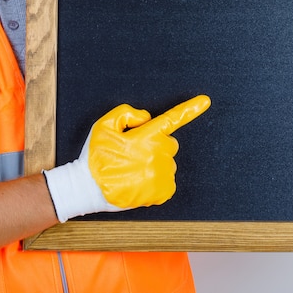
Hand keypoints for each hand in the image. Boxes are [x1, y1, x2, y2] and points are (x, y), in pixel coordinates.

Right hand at [43, 95, 210, 221]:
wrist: (88, 189)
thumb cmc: (96, 156)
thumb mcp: (103, 125)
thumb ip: (127, 114)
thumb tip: (147, 118)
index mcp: (146, 137)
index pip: (172, 119)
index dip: (190, 109)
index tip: (205, 101)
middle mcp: (158, 156)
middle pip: (169, 144)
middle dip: (156, 145)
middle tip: (134, 154)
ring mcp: (162, 175)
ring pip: (168, 163)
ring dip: (155, 163)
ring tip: (133, 170)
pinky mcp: (163, 191)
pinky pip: (168, 181)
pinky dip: (157, 181)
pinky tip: (139, 181)